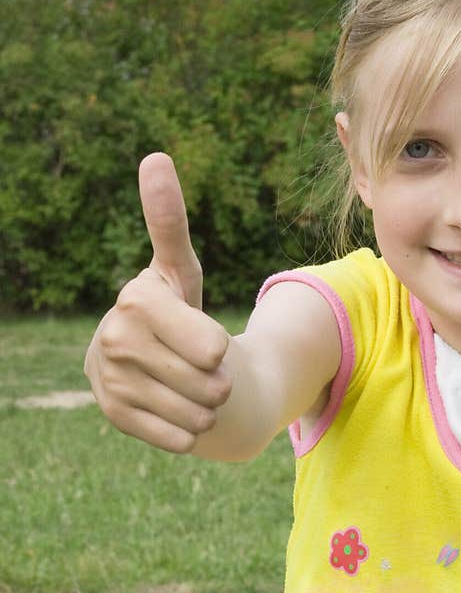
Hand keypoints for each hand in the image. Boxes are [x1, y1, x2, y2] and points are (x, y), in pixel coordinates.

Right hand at [84, 153, 231, 452]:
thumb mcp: (180, 267)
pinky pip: (176, 437)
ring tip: (193, 387)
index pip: (209, 345)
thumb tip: (155, 156)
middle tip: (205, 366)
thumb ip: (169, 221)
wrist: (151, 361)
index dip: (220, 348)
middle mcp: (115, 338)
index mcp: (137, 299)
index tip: (211, 346)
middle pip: (208, 380)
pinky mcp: (112, 414)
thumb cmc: (176, 307)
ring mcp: (109, 379)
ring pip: (195, 411)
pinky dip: (190, 431)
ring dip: (207, 405)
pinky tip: (181, 413)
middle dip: (220, 378)